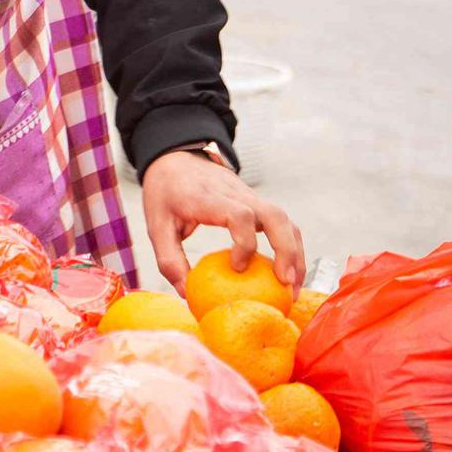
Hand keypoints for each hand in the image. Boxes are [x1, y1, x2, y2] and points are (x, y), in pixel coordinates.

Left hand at [141, 148, 304, 295]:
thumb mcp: (156, 224)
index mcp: (208, 197)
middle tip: (285, 283)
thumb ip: (169, 259)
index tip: (236, 267)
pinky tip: (287, 272)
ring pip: (284, 219)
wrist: (176, 158)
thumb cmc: (165, 193)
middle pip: (275, 215)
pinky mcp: (257, 202)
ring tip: (293, 287)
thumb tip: (185, 293)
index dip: (245, 242)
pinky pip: (282, 222)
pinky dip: (291, 246)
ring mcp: (250, 196)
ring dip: (295, 252)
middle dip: (286, 250)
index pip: (240, 214)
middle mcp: (235, 194)